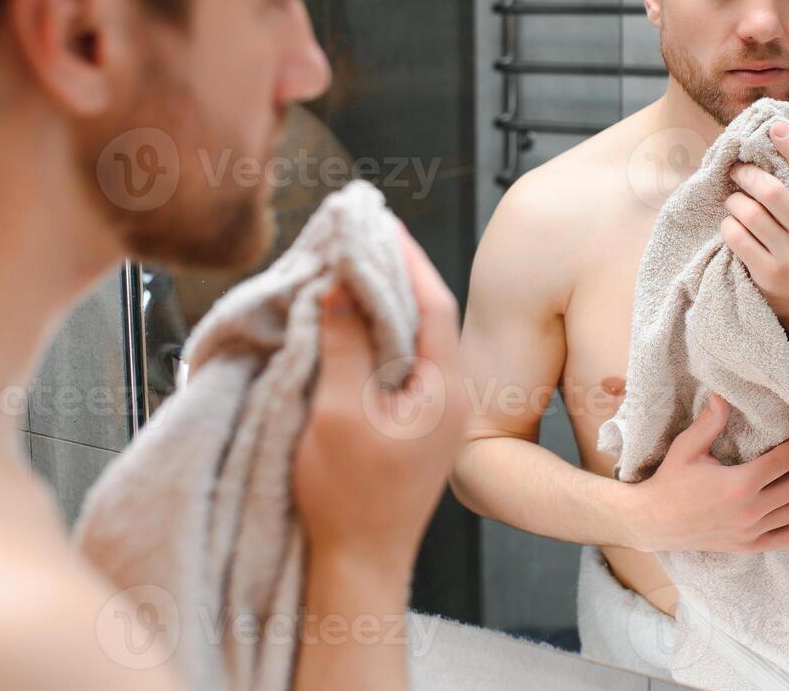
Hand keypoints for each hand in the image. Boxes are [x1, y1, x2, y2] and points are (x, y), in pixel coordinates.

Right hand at [293, 223, 468, 578]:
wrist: (357, 565)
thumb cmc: (349, 501)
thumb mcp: (338, 412)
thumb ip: (345, 344)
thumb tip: (344, 285)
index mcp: (445, 389)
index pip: (432, 302)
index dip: (405, 257)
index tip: (379, 223)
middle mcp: (450, 395)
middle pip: (426, 315)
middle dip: (393, 271)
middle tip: (361, 234)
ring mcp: (435, 411)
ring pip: (413, 338)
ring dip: (384, 302)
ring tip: (351, 266)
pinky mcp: (415, 423)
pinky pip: (402, 362)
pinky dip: (378, 334)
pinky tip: (351, 322)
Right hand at [624, 393, 788, 553]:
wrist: (655, 521)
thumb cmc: (670, 481)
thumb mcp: (686, 448)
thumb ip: (709, 423)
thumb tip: (722, 394)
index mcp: (740, 483)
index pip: (783, 462)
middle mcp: (751, 509)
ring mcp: (750, 530)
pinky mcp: (746, 544)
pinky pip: (782, 539)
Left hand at [722, 120, 788, 333]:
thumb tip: (777, 150)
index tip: (775, 127)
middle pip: (771, 190)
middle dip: (746, 175)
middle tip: (737, 171)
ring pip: (748, 212)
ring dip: (734, 201)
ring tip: (734, 201)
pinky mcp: (769, 276)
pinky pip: (735, 237)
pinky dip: (728, 226)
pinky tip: (733, 226)